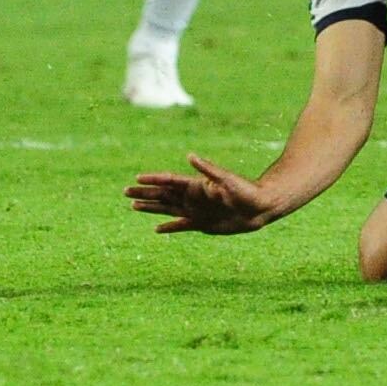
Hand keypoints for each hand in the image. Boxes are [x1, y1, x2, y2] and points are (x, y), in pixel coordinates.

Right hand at [125, 154, 281, 234]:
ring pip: (167, 209)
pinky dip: (168, 227)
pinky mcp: (202, 224)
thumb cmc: (246, 190)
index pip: (169, 181)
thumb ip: (208, 170)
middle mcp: (193, 197)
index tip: (137, 178)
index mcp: (196, 185)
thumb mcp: (227, 180)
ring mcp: (196, 211)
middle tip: (125, 192)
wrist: (261, 206)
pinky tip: (156, 229)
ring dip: (151, 208)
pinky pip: (180, 226)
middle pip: (162, 195)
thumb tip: (190, 156)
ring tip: (134, 206)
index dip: (153, 179)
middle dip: (144, 193)